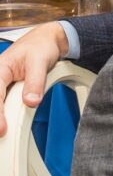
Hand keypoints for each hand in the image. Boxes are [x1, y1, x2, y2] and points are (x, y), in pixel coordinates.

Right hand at [0, 21, 68, 135]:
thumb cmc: (40, 47)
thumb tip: (31, 102)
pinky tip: (4, 124)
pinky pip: (0, 101)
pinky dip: (2, 112)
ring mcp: (0, 83)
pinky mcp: (4, 88)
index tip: (1, 129)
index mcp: (0, 69)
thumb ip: (35, 83)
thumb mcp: (40, 62)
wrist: (45, 40)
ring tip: (3, 132)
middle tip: (1, 134)